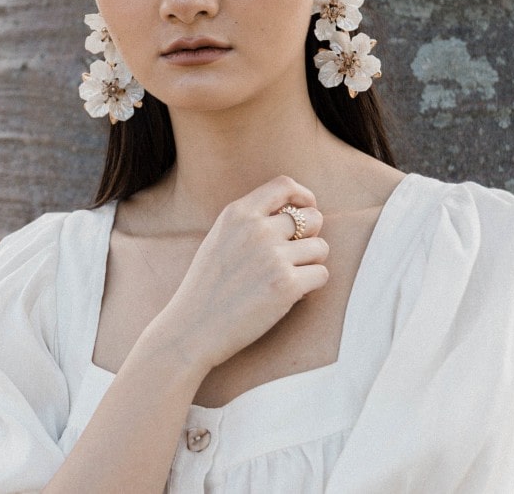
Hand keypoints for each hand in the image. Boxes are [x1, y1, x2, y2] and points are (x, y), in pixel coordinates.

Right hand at [149, 176, 328, 372]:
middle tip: (297, 255)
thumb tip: (293, 213)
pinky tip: (290, 294)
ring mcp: (273, 256)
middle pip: (312, 216)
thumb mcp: (219, 238)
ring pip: (321, 247)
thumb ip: (250, 221)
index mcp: (238, 213)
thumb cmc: (206, 288)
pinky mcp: (287, 285)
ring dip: (312, 263)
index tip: (307, 208)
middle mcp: (257, 229)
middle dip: (311, 235)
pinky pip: (322, 274)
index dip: (303, 195)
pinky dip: (312, 285)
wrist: (192, 328)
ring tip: (290, 277)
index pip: (284, 185)